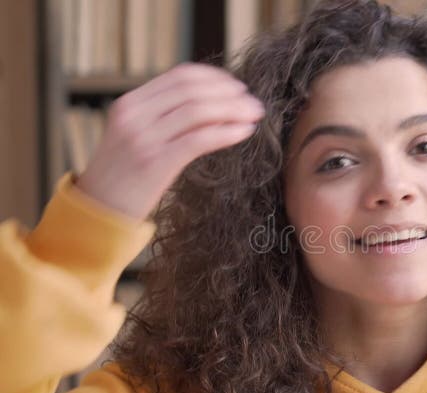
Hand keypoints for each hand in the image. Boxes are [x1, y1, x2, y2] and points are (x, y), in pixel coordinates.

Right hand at [74, 62, 265, 220]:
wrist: (99, 210)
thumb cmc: (126, 176)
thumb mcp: (137, 136)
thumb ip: (165, 117)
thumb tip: (214, 106)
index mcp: (130, 103)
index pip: (180, 76)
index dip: (215, 78)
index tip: (237, 87)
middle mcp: (134, 115)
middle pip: (193, 90)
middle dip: (230, 93)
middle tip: (254, 103)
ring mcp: (143, 138)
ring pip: (199, 110)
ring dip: (234, 110)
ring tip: (254, 116)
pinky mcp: (156, 162)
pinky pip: (200, 139)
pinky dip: (227, 132)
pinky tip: (245, 132)